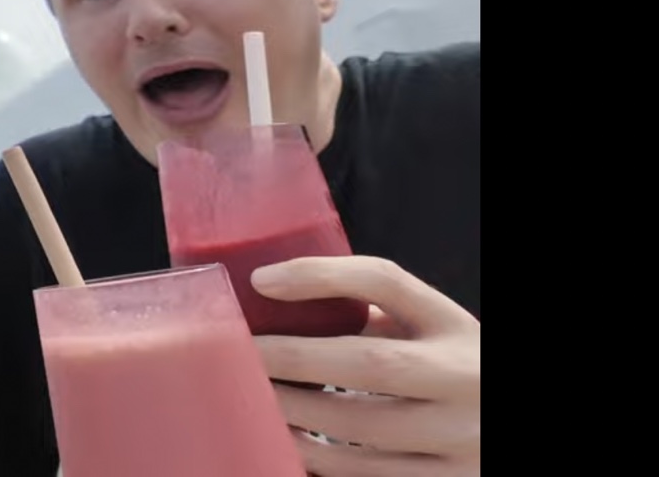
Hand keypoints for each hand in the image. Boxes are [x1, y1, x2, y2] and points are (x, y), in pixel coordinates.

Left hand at [250, 256, 478, 475]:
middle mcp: (464, 379)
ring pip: (361, 429)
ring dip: (293, 416)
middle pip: (370, 362)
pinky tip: (283, 442)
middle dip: (292, 359)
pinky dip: (317, 461)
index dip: (322, 276)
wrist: (498, 429)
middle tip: (235, 356)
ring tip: (246, 401)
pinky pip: (366, 475)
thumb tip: (274, 296)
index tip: (260, 281)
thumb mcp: (430, 329)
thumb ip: (372, 312)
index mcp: (455, 327)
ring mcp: (461, 438)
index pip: (388, 282)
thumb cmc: (452, 371)